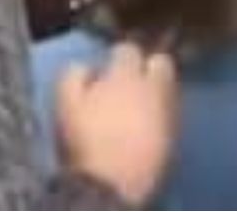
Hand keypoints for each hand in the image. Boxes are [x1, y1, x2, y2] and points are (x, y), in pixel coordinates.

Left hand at [56, 43, 178, 204]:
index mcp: (158, 90)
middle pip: (128, 51)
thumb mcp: (166, 135)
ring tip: (100, 90)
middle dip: (128, 62)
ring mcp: (97, 85)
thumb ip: (164, 108)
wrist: (107, 185)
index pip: (161, 62)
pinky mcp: (70, 96)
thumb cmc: (144, 165)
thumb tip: (161, 96)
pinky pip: (73, 72)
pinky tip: (79, 90)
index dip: (154, 72)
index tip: (153, 83)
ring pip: (101, 61)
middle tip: (126, 84)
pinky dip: (77, 78)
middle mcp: (128, 79)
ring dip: (103, 73)